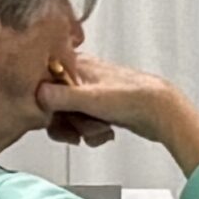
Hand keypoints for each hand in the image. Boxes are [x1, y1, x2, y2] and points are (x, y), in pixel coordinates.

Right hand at [37, 54, 198, 174]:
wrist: (162, 111)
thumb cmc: (133, 97)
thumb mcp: (90, 98)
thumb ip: (60, 96)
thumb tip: (36, 94)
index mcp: (77, 64)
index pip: (44, 82)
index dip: (45, 104)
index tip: (52, 117)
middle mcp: (82, 76)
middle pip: (55, 104)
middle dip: (66, 123)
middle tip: (77, 131)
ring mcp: (91, 92)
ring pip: (69, 117)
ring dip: (81, 129)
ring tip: (97, 130)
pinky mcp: (100, 107)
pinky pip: (84, 124)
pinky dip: (92, 132)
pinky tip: (104, 133)